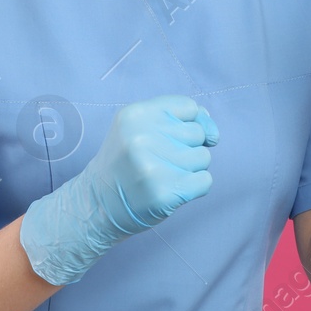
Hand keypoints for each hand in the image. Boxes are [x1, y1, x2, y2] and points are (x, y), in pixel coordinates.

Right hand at [19, 94, 216, 284]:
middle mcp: (143, 137)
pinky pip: (205, 181)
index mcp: (136, 114)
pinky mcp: (165, 193)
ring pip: (203, 157)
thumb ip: (175, 118)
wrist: (96, 203)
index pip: (190, 107)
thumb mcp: (137, 128)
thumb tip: (213, 132)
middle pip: (198, 132)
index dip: (190, 123)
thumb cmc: (124, 163)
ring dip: (190, 168)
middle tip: (160, 160)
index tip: (177, 137)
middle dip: (187, 147)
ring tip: (163, 175)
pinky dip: (194, 187)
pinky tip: (171, 189)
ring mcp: (154, 166)